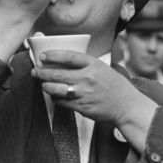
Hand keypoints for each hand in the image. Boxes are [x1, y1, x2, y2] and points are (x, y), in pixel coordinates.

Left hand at [31, 50, 156, 151]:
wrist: (126, 106)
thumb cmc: (114, 85)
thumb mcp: (103, 68)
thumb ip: (86, 64)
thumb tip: (64, 60)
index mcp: (93, 64)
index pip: (68, 56)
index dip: (53, 55)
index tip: (43, 56)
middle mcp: (88, 78)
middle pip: (57, 73)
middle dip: (42, 72)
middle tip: (35, 71)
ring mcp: (84, 93)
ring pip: (56, 89)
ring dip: (46, 86)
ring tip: (42, 84)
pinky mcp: (81, 106)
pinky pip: (61, 102)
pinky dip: (55, 98)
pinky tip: (54, 95)